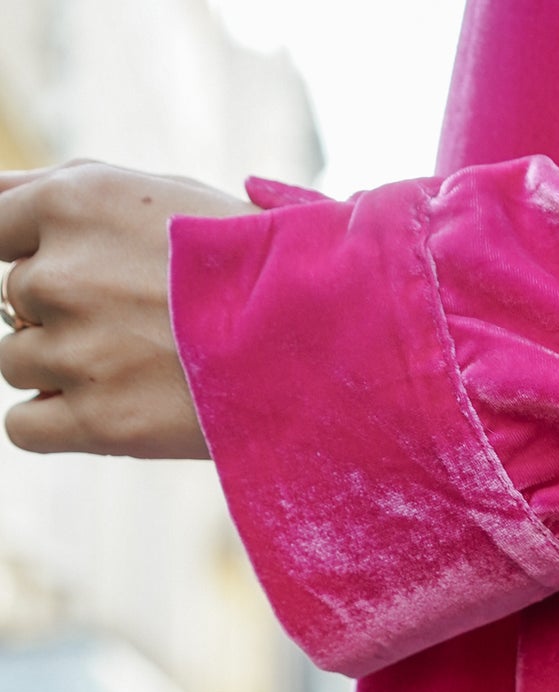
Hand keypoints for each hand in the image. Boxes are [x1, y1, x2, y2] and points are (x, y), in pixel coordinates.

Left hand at [0, 161, 255, 458]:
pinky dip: (51, 422)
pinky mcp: (98, 421)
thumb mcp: (153, 193)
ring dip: (61, 368)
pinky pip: (22, 426)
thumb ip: (59, 191)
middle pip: (12, 301)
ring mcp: (74, 351)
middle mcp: (58, 274)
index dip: (29, 253)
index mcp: (70, 202)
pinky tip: (103, 410)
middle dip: (59, 312)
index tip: (74, 275)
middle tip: (136, 321)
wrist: (322, 336)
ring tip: (138, 365)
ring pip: (16, 361)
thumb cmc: (245, 259)